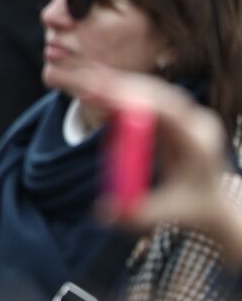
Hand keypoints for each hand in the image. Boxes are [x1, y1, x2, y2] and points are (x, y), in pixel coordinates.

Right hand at [62, 64, 241, 265]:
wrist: (213, 203)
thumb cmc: (191, 209)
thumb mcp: (165, 213)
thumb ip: (138, 214)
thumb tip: (103, 212)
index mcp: (198, 144)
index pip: (167, 114)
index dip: (133, 102)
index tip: (104, 97)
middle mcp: (196, 122)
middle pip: (156, 94)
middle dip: (120, 88)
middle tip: (86, 87)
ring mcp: (187, 114)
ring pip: (150, 90)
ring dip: (119, 86)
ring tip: (88, 87)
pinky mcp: (175, 113)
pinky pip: (147, 96)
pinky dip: (123, 92)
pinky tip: (99, 90)